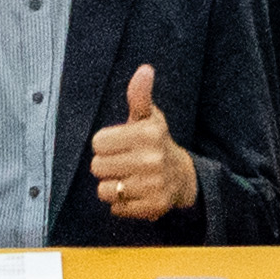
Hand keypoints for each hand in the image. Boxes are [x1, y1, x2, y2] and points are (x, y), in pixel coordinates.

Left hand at [86, 64, 193, 221]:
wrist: (182, 176)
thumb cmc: (156, 142)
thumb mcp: (148, 117)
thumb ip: (139, 95)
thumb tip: (144, 69)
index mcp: (148, 133)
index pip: (98, 143)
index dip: (105, 144)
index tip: (120, 144)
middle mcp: (152, 159)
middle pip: (97, 167)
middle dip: (106, 165)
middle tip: (123, 162)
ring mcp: (153, 185)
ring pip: (104, 190)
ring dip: (111, 186)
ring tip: (127, 179)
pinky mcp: (153, 207)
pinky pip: (115, 208)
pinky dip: (120, 203)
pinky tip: (135, 193)